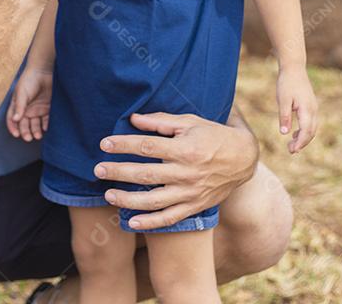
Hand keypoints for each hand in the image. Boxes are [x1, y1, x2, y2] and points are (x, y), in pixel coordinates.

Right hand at [6, 68, 52, 141]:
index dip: (13, 127)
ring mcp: (37, 109)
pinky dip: (46, 125)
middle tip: (29, 138)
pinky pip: (46, 120)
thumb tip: (15, 119)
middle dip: (26, 132)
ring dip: (36, 131)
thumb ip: (19, 107)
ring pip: (35, 124)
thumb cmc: (29, 80)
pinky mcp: (47, 108)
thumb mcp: (22, 93)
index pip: (12, 119)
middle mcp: (27, 109)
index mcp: (17, 106)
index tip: (16, 134)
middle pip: (24, 124)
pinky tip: (46, 128)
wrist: (44, 71)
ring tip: (38, 136)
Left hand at [92, 112, 258, 229]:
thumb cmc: (213, 135)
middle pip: (146, 174)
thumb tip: (133, 119)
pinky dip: (150, 223)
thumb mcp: (190, 122)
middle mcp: (187, 173)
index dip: (124, 145)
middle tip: (98, 170)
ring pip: (154, 201)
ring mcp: (190, 193)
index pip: (147, 147)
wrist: (244, 160)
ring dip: (128, 199)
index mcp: (185, 149)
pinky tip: (131, 222)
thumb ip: (161, 121)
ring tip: (108, 195)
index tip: (104, 144)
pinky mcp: (194, 207)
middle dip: (119, 172)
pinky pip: (169, 219)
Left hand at [277, 67, 317, 153]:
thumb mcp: (282, 100)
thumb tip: (284, 133)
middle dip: (302, 143)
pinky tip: (294, 134)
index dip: (300, 143)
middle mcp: (313, 110)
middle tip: (290, 151)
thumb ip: (284, 116)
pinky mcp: (311, 105)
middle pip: (311, 132)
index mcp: (307, 109)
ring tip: (292, 146)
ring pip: (312, 128)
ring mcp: (313, 107)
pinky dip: (304, 131)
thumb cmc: (287, 82)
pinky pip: (310, 122)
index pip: (306, 131)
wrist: (294, 67)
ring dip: (304, 138)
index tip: (292, 151)